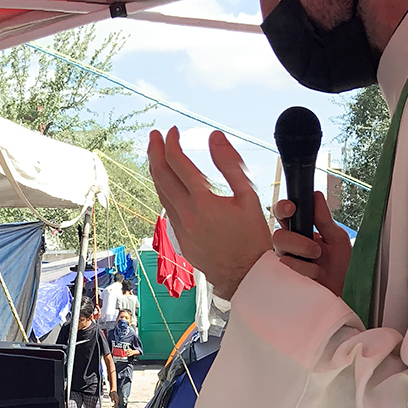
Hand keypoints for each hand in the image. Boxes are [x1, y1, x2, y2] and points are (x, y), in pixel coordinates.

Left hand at [144, 129, 277, 298]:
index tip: (174, 131)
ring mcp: (180, 228)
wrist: (245, 276)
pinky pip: (167, 209)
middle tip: (155, 135)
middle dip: (155, 151)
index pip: (178, 162)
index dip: (172, 142)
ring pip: (160, 193)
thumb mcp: (249, 197)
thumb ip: (231, 164)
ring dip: (157, 170)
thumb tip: (215, 137)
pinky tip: (170, 185)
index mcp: (203, 201)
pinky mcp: (180, 239)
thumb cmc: (252, 239)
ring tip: (157, 155)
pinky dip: (165, 190)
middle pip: (160, 175)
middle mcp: (186, 214)